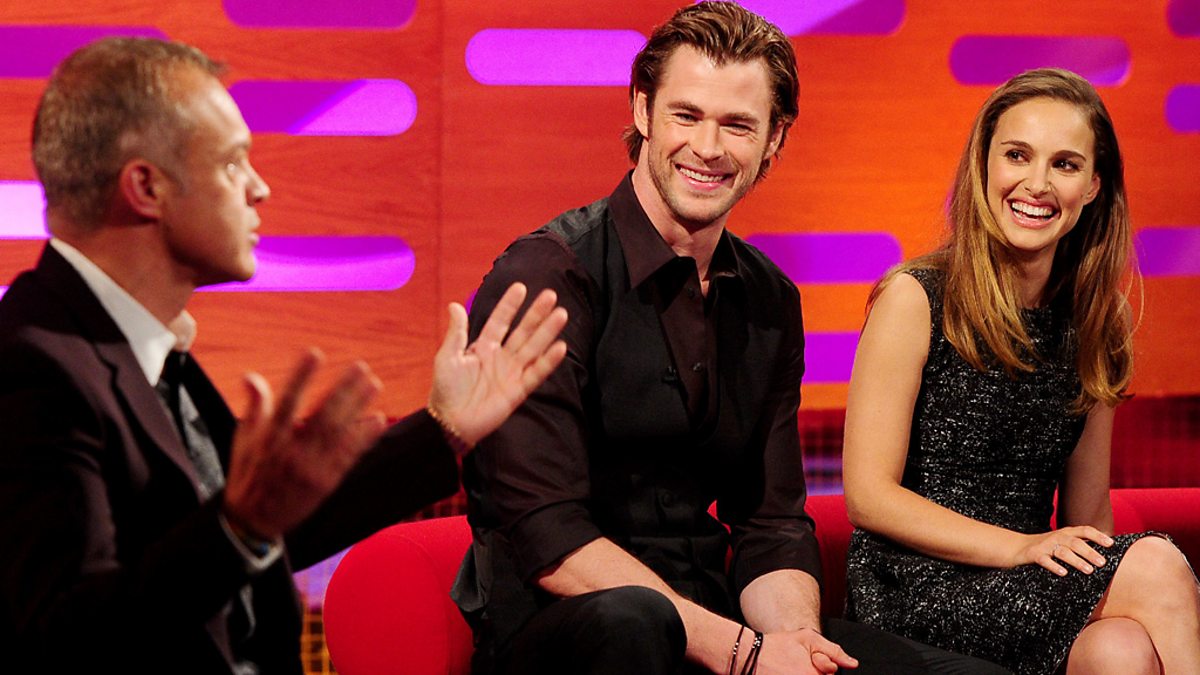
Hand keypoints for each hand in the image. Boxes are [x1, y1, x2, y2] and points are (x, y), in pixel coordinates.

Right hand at [223, 349, 386, 538]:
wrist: (253, 521)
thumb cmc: (248, 474)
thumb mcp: (243, 439)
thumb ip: (254, 407)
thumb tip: (250, 375)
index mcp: (269, 437)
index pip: (287, 401)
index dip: (302, 377)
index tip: (315, 353)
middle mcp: (292, 451)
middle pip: (322, 415)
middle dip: (342, 389)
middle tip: (361, 367)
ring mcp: (311, 468)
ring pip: (340, 433)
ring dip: (359, 407)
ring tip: (374, 385)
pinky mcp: (326, 482)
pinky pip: (348, 457)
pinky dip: (364, 438)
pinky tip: (378, 420)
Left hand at [428, 282, 567, 446]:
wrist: (450, 422)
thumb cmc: (446, 390)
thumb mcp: (448, 357)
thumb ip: (456, 332)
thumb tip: (455, 305)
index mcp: (483, 347)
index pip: (500, 321)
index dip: (509, 305)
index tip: (520, 287)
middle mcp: (501, 357)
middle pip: (523, 331)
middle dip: (536, 314)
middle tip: (550, 295)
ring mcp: (512, 373)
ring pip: (533, 348)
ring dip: (547, 332)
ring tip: (561, 314)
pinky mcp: (518, 391)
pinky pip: (536, 374)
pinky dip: (548, 362)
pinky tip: (560, 347)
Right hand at [738, 628, 857, 674]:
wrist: (751, 655)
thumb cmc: (778, 646)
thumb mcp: (808, 638)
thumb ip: (833, 651)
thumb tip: (852, 664)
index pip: (831, 674)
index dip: (823, 664)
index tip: (813, 659)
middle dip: (815, 672)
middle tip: (799, 664)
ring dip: (805, 673)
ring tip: (792, 668)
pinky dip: (796, 673)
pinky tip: (787, 670)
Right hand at [1017, 527, 1113, 575]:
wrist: (1016, 547)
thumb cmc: (1045, 547)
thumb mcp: (1062, 542)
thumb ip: (1079, 544)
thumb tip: (1105, 553)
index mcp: (1066, 533)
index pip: (1084, 530)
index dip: (1097, 536)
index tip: (1110, 544)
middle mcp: (1056, 537)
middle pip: (1075, 543)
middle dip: (1090, 552)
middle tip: (1102, 563)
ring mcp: (1045, 546)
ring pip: (1063, 552)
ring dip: (1077, 560)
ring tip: (1089, 570)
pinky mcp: (1034, 555)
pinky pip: (1045, 560)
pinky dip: (1055, 566)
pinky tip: (1064, 573)